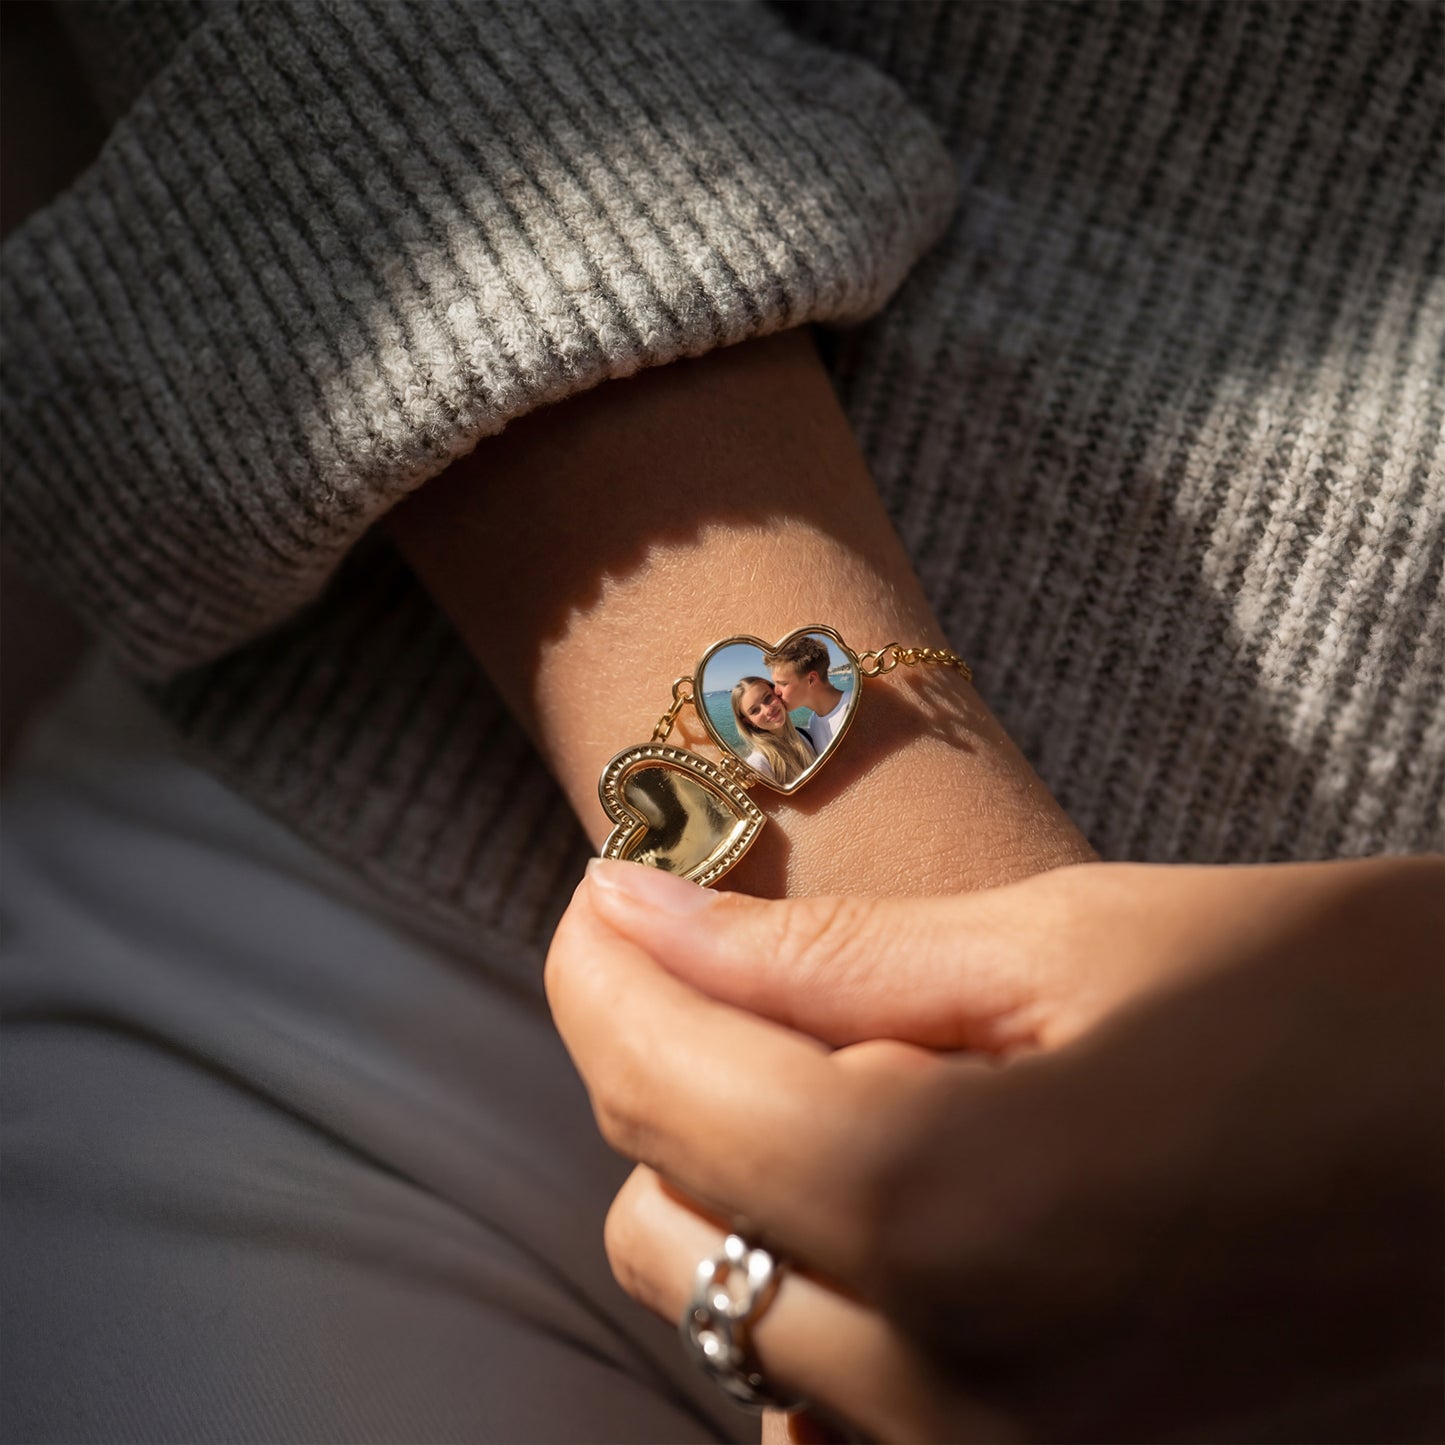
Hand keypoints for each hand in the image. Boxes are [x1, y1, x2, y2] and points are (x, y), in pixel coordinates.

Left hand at [547, 856, 1443, 1440]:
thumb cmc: (1346, 999)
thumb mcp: (1074, 936)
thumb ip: (823, 956)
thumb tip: (634, 916)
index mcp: (949, 1216)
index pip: (657, 1091)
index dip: (598, 968)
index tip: (606, 894)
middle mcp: (953, 1404)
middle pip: (663, 1236)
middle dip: (680, 1085)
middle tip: (782, 978)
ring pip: (740, 1334)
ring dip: (756, 1194)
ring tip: (889, 1078)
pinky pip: (849, 1412)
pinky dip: (841, 1296)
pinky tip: (939, 1196)